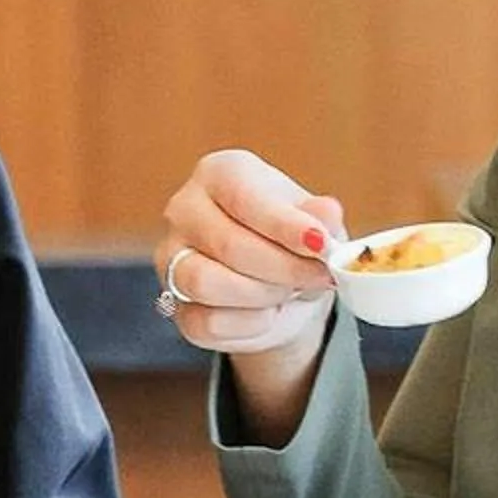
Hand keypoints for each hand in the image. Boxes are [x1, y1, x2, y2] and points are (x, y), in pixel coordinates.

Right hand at [157, 149, 344, 359]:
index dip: (285, 225)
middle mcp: (185, 209)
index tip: (321, 245)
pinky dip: (248, 324)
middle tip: (319, 276)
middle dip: (284, 267)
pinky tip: (268, 313)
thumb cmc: (293, 243)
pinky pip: (206, 321)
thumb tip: (327, 213)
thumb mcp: (316, 223)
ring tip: (290, 292)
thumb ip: (320, 218)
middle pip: (229, 244)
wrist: (284, 289)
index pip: (244, 198)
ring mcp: (171, 257)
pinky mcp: (174, 304)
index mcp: (219, 174)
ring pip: (206, 283)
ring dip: (262, 296)